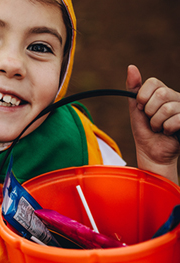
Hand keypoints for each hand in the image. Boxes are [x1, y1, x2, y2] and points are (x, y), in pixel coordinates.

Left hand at [126, 65, 179, 182]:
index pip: (153, 82)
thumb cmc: (143, 131)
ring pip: (168, 108)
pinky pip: (176, 119)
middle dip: (149, 111)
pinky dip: (166, 129)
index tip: (141, 108)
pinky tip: (168, 132)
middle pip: (161, 94)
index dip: (142, 97)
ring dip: (157, 122)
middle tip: (150, 120)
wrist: (151, 152)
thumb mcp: (135, 109)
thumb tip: (131, 66)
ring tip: (158, 128)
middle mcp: (175, 98)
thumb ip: (133, 89)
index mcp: (162, 92)